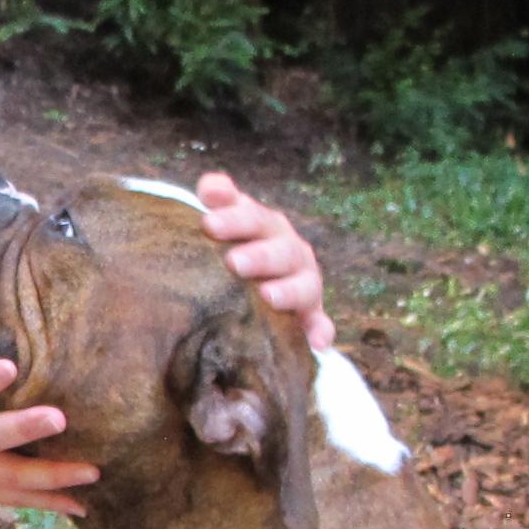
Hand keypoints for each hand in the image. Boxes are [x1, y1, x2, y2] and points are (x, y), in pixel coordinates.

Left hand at [196, 172, 334, 349]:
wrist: (258, 277)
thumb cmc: (234, 243)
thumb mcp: (227, 218)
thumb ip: (220, 197)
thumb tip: (210, 186)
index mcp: (267, 226)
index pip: (253, 217)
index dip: (233, 219)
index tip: (207, 224)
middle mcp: (290, 251)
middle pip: (280, 251)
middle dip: (259, 256)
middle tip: (232, 262)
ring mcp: (304, 283)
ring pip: (304, 286)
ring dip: (288, 291)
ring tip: (267, 296)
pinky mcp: (311, 315)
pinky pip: (320, 323)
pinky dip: (321, 331)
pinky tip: (317, 342)